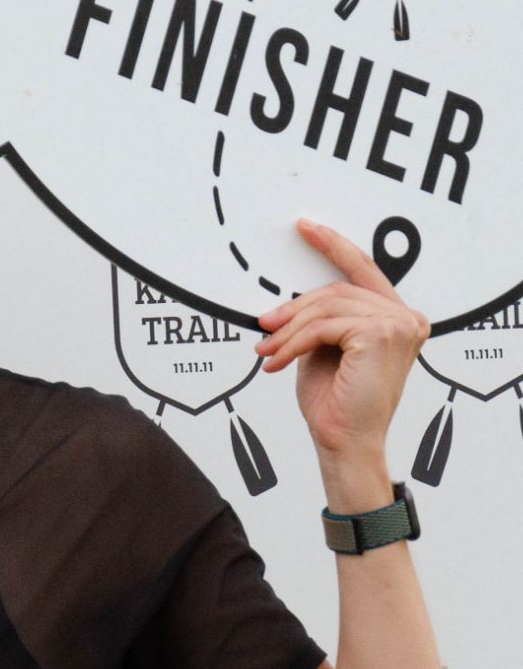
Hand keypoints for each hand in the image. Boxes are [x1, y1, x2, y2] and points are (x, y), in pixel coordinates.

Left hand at [252, 219, 428, 501]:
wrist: (345, 441)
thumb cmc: (337, 402)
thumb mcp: (323, 350)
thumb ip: (320, 321)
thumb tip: (286, 304)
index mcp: (397, 318)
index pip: (363, 271)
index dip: (333, 246)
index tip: (306, 227)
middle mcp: (406, 317)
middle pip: (336, 291)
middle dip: (292, 310)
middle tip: (263, 328)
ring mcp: (399, 325)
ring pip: (326, 308)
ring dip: (288, 330)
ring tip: (266, 352)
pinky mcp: (383, 335)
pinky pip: (323, 327)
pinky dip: (293, 343)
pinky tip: (277, 362)